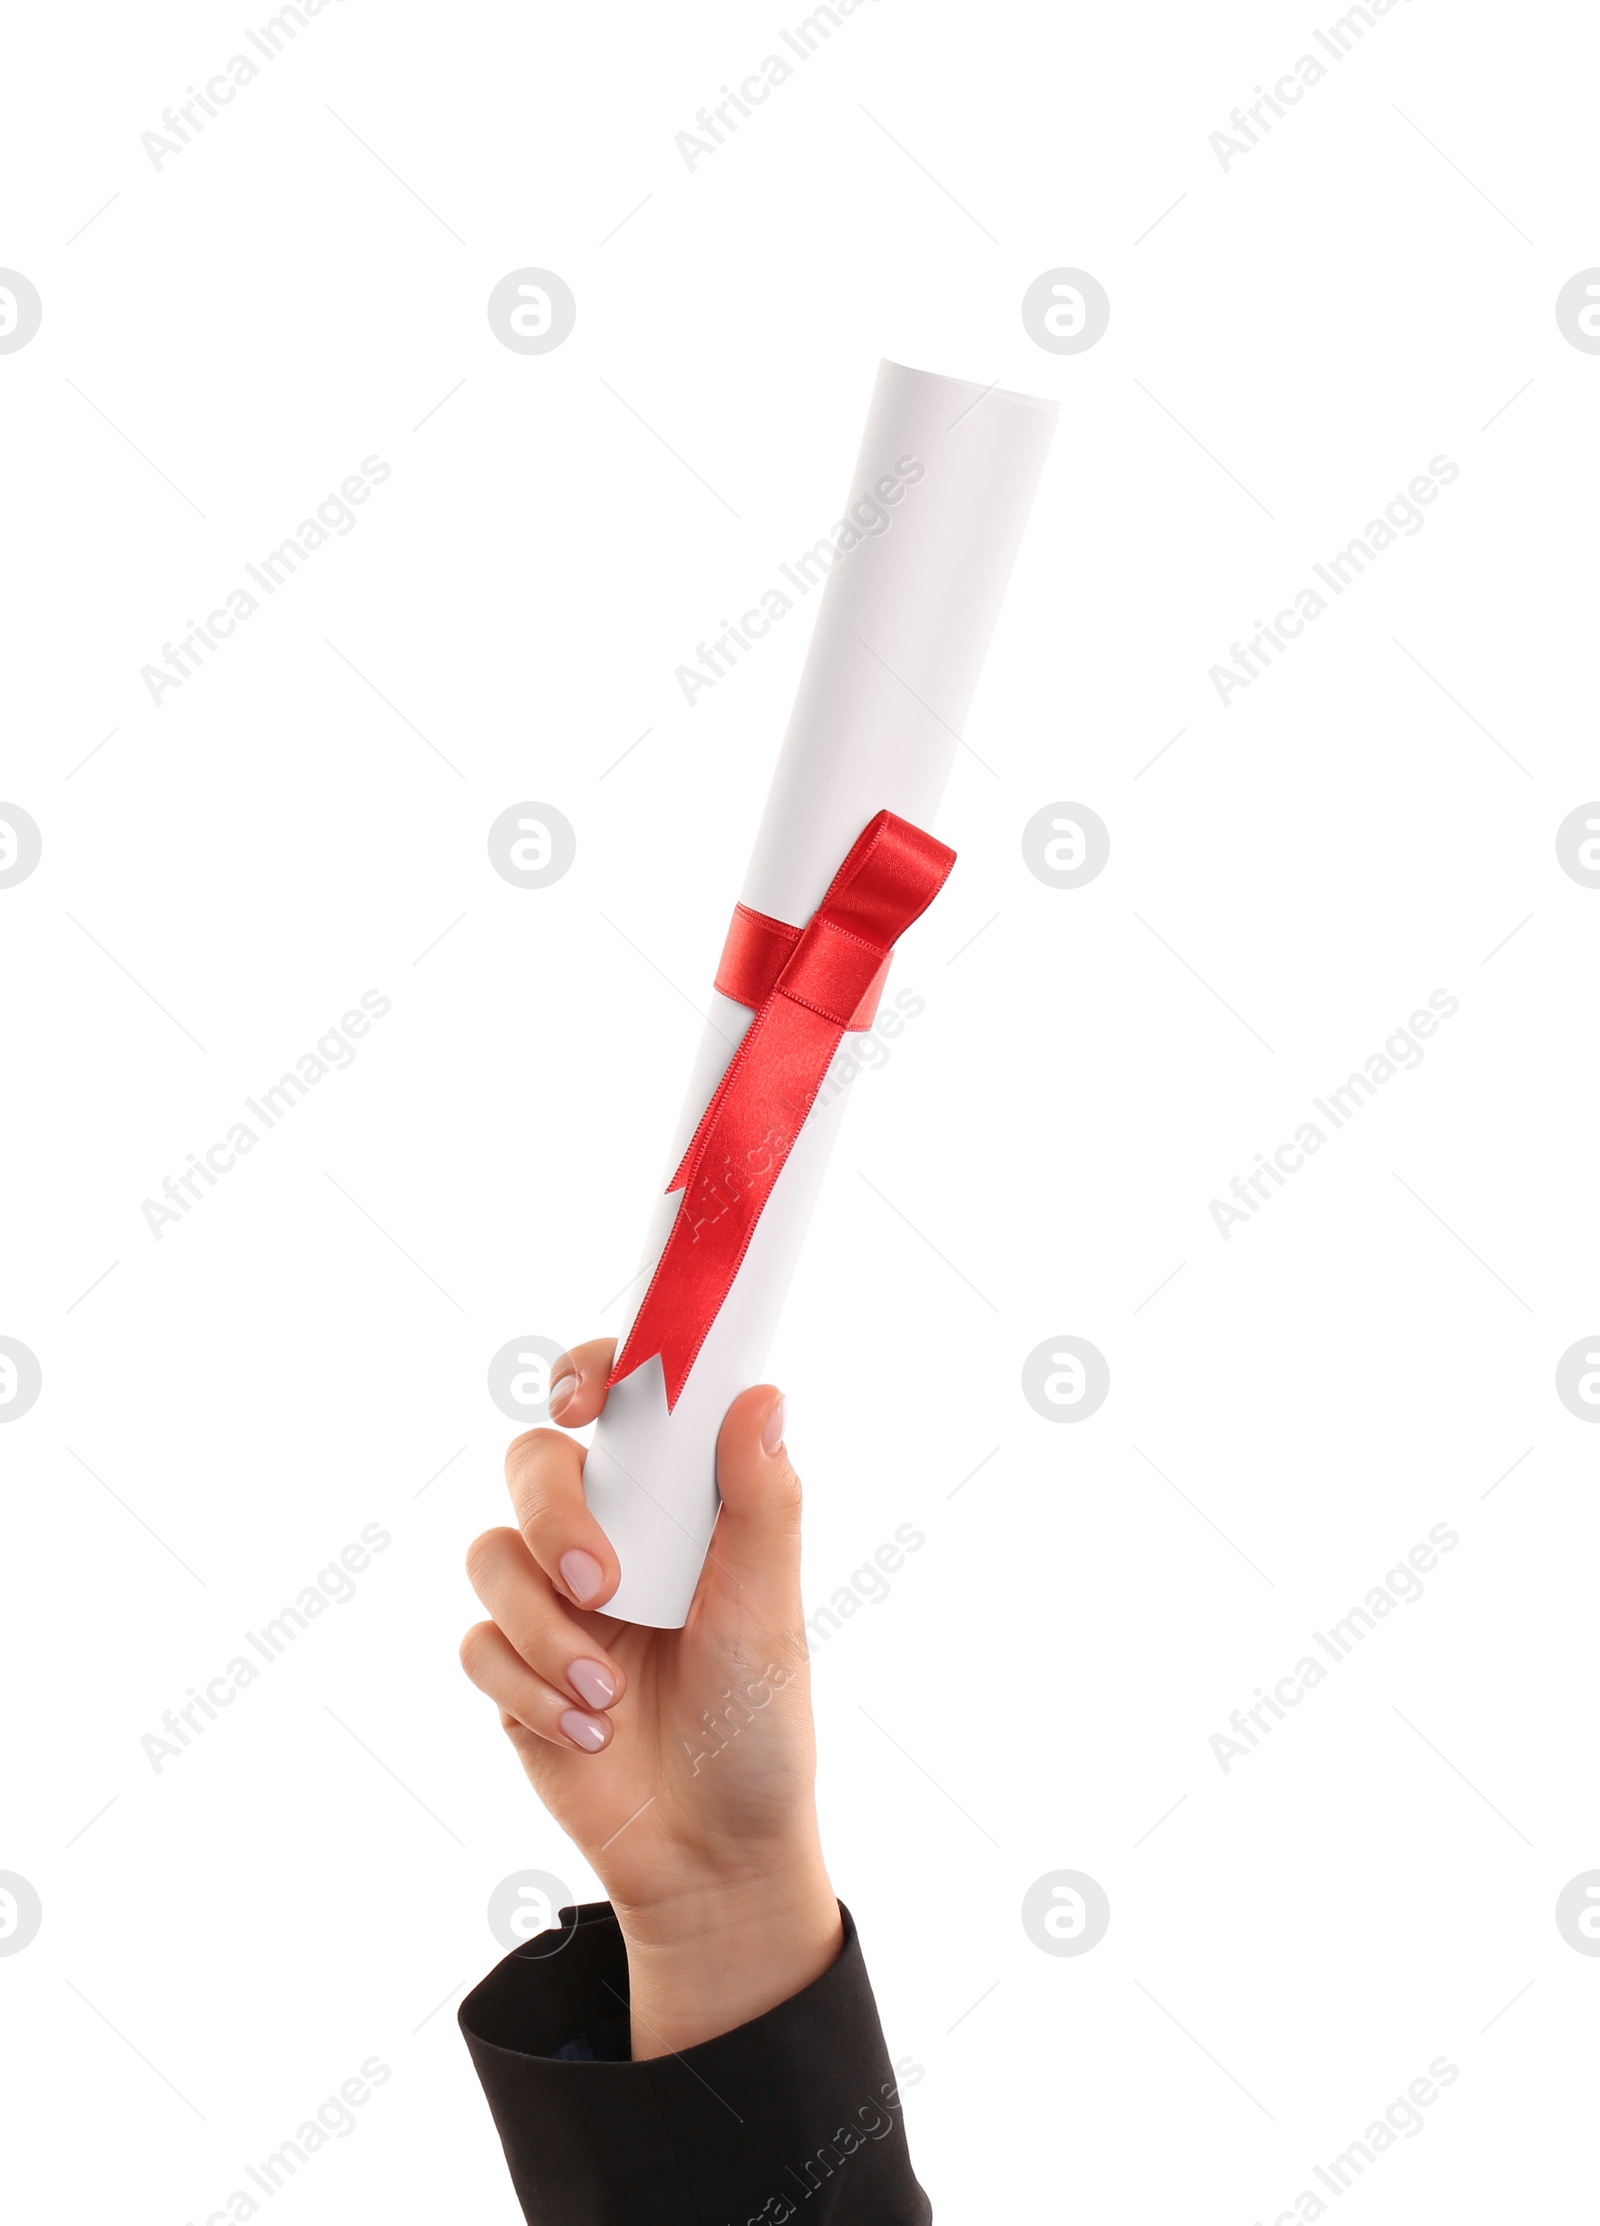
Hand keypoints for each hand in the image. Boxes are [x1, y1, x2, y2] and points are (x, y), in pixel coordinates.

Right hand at [460, 1338, 841, 2054]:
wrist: (711, 1854)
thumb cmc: (757, 1724)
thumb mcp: (768, 1612)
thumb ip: (763, 1504)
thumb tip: (761, 1396)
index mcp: (674, 1505)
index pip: (620, 1403)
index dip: (588, 1372)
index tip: (580, 1396)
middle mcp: (608, 1537)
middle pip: (533, 1465)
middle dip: (555, 1517)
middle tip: (601, 1583)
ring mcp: (551, 1601)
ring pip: (492, 1554)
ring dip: (547, 1629)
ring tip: (609, 1695)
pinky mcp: (511, 1668)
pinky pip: (479, 1643)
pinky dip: (530, 1686)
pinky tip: (587, 1732)